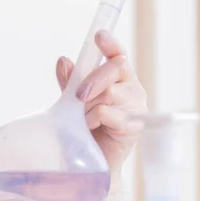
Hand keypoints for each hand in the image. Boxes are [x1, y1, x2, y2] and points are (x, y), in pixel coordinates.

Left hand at [56, 30, 146, 200]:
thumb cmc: (84, 131)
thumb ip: (70, 84)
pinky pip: (110, 114)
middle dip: (94, 78)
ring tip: (82, 119)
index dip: (110, 44)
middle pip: (116, 68)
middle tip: (78, 95)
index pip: (118, 55)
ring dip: (90, 105)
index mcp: (118, 80)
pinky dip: (94, 119)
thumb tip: (63, 61)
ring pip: (111, 92)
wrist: (91, 164)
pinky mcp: (134, 127)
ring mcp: (136, 107)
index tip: (98, 36)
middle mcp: (131, 89)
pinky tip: (89, 127)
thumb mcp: (72, 104)